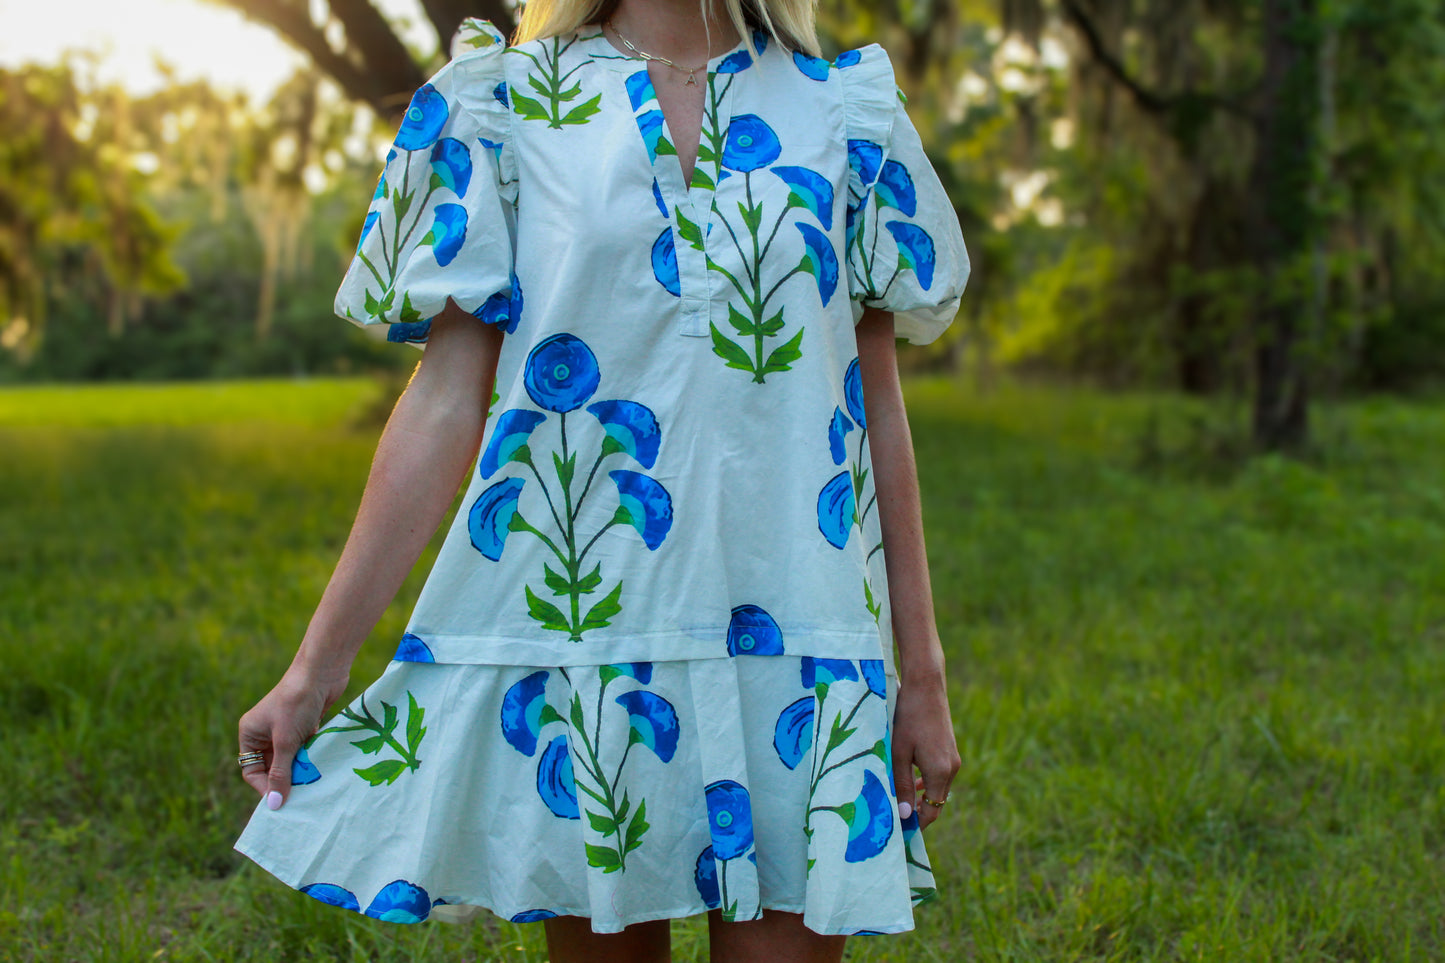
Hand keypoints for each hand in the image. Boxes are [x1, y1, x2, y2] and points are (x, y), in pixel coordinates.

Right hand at [238, 662, 348, 809]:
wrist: (322, 672)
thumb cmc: (297, 704)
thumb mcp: (286, 742)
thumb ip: (280, 773)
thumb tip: (274, 804)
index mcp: (250, 733)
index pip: (252, 770)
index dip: (266, 787)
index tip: (283, 802)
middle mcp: (264, 732)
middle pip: (272, 766)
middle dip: (286, 779)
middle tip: (302, 796)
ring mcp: (285, 728)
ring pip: (290, 759)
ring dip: (300, 769)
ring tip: (312, 782)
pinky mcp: (304, 725)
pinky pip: (304, 749)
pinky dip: (311, 757)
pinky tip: (320, 766)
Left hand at [890, 668, 959, 830]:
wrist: (926, 687)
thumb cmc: (908, 718)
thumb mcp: (899, 753)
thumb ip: (901, 785)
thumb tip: (904, 816)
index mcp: (940, 772)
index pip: (932, 811)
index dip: (917, 824)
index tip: (898, 832)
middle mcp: (952, 769)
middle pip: (936, 802)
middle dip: (917, 812)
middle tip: (895, 819)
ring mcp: (953, 759)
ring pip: (937, 789)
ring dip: (921, 797)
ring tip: (899, 802)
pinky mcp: (950, 751)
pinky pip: (939, 776)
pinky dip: (926, 783)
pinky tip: (910, 781)